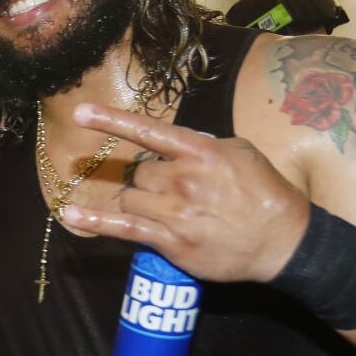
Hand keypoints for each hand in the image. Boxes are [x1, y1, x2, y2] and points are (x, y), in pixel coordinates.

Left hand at [57, 104, 309, 282]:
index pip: (149, 131)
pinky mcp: (171, 242)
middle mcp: (184, 179)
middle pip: (139, 172)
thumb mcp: (242, 154)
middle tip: (174, 191)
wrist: (283, 242)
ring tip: (166, 210)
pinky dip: (95, 221)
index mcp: (201, 152)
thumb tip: (176, 146)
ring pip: (132, 198)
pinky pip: (123, 229)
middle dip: (149, 179)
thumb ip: (205, 145)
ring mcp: (175, 212)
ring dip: (140, 201)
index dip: (111, 121)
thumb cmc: (266, 194)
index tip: (81, 113)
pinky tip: (72, 215)